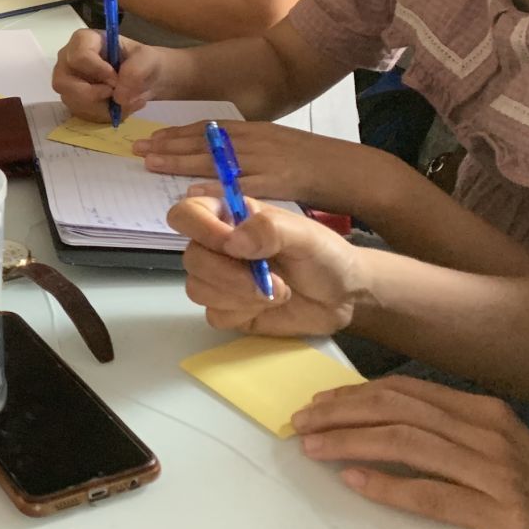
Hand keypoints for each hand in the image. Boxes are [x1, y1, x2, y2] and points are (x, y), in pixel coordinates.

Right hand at [51, 28, 173, 121]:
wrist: (145, 79)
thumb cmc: (143, 62)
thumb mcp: (147, 59)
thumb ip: (135, 71)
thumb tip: (118, 96)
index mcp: (84, 40)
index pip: (78, 57)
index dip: (97, 71)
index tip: (116, 79)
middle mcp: (68, 60)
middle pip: (64, 82)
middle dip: (93, 94)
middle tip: (116, 94)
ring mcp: (68, 82)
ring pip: (73, 101)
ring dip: (102, 107)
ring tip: (126, 102)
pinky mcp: (73, 100)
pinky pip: (81, 114)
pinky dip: (103, 115)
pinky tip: (118, 107)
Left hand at [140, 121, 407, 216]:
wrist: (356, 170)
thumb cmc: (316, 163)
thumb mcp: (278, 149)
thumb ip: (248, 154)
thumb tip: (217, 162)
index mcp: (255, 131)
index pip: (208, 129)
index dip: (176, 133)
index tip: (151, 137)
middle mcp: (256, 139)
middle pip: (204, 140)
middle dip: (168, 144)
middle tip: (136, 148)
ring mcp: (266, 159)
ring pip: (215, 158)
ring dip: (180, 160)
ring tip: (151, 162)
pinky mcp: (279, 180)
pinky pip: (241, 185)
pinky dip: (216, 187)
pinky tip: (193, 192)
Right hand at [167, 194, 361, 334]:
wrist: (342, 297)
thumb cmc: (325, 256)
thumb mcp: (306, 235)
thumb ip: (270, 229)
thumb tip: (232, 241)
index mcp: (228, 216)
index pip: (186, 214)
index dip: (200, 229)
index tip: (232, 245)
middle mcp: (217, 246)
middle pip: (191, 258)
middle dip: (229, 275)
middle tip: (268, 281)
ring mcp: (219, 279)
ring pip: (197, 289)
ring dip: (238, 295)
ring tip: (277, 292)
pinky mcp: (226, 309)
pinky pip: (213, 315)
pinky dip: (242, 313)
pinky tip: (267, 307)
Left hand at [294, 375, 528, 528]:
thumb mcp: (498, 457)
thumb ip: (449, 440)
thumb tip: (382, 430)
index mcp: (485, 413)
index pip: (406, 391)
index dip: (355, 395)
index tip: (318, 404)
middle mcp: (488, 432)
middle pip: (397, 409)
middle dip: (342, 412)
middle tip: (301, 423)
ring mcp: (495, 471)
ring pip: (405, 442)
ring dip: (350, 442)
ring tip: (313, 447)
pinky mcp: (499, 512)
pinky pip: (429, 492)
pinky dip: (386, 485)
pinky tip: (353, 481)